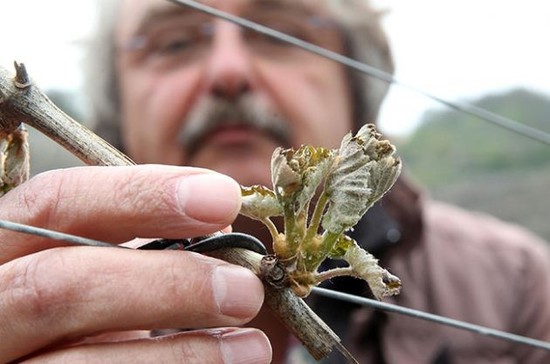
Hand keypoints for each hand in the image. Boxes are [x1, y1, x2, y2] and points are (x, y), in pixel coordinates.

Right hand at [0, 165, 270, 362]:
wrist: (44, 357)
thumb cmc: (71, 313)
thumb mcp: (90, 266)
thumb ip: (136, 246)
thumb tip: (218, 232)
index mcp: (0, 250)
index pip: (54, 202)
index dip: (142, 194)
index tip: (222, 198)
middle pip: (59, 286)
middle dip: (167, 283)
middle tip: (245, 288)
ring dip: (182, 353)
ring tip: (251, 346)